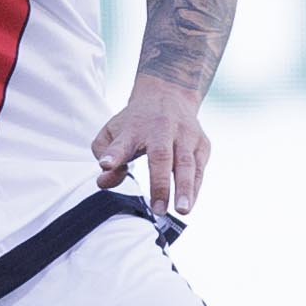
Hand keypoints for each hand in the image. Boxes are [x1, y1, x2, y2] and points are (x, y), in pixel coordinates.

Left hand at [92, 71, 208, 216]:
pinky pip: (199, 168)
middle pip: (161, 156)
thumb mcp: (112, 132)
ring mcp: (184, 135)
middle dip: (160, 184)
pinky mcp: (201, 143)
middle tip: (158, 209)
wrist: (169, 94)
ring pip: (186, 163)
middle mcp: (161, 129)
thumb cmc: (135, 123)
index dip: (113, 155)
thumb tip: (104, 181)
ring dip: (185, 188)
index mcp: (133, 128)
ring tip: (182, 210)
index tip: (106, 166)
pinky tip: (190, 203)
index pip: (120, 143)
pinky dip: (195, 187)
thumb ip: (104, 156)